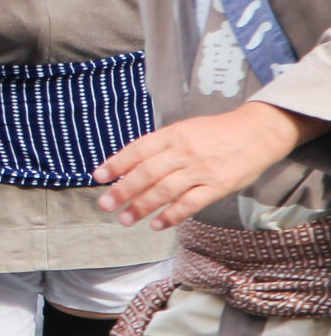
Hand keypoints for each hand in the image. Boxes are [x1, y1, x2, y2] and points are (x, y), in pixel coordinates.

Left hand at [95, 102, 315, 228]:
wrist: (256, 133)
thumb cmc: (215, 132)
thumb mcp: (184, 130)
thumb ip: (161, 146)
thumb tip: (131, 164)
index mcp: (172, 134)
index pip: (138, 150)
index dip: (116, 164)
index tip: (98, 177)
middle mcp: (183, 151)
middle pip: (147, 173)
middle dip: (123, 190)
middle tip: (105, 204)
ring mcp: (201, 170)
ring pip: (165, 190)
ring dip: (142, 207)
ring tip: (125, 219)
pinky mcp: (218, 186)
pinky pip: (191, 203)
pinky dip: (172, 215)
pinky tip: (157, 225)